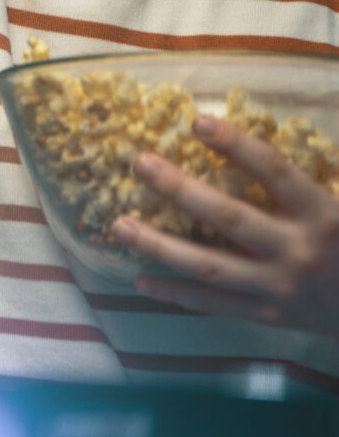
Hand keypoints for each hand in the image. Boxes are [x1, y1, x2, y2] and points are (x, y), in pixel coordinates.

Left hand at [112, 115, 338, 337]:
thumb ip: (308, 182)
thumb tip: (271, 141)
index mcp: (323, 214)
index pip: (274, 172)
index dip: (237, 145)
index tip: (197, 121)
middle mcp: (297, 250)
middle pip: (229, 217)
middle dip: (180, 189)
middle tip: (139, 163)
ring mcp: (280, 286)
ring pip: (209, 266)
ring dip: (159, 246)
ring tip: (119, 226)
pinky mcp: (270, 316)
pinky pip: (215, 305)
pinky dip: (176, 294)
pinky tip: (140, 280)